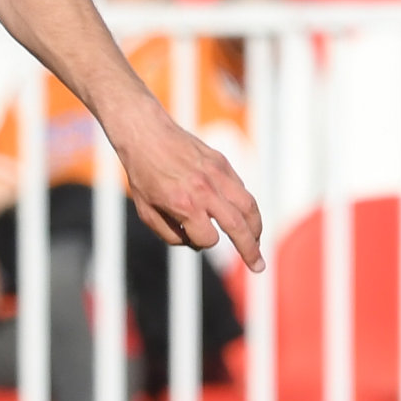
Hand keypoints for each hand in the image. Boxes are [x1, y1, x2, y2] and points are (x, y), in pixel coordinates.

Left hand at [112, 103, 263, 269]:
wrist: (145, 133)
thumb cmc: (142, 174)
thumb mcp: (145, 210)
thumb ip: (168, 233)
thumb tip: (195, 243)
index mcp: (184, 204)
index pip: (208, 238)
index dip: (200, 242)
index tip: (192, 236)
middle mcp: (205, 191)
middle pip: (239, 228)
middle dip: (250, 250)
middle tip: (258, 267)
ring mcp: (217, 175)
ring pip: (249, 207)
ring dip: (256, 228)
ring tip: (256, 242)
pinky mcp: (222, 163)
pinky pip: (241, 189)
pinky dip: (246, 206)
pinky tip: (243, 215)